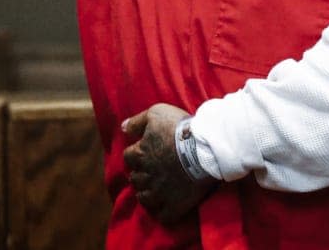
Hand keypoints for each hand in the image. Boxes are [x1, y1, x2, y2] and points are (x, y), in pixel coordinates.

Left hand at [122, 103, 217, 224]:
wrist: (205, 148)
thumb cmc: (181, 128)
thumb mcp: (157, 113)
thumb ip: (137, 121)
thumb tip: (122, 128)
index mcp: (140, 155)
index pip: (129, 156)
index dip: (136, 153)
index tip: (145, 151)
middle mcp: (146, 176)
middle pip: (135, 178)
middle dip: (140, 174)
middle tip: (152, 169)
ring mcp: (159, 193)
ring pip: (144, 197)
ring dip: (147, 192)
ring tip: (157, 187)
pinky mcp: (174, 205)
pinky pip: (163, 215)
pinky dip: (162, 212)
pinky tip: (166, 205)